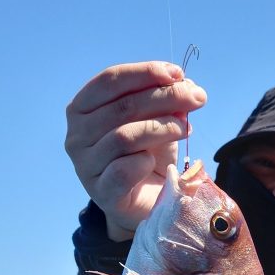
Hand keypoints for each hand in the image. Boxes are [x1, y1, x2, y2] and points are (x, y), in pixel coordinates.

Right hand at [64, 61, 207, 240]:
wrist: (147, 201)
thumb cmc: (146, 154)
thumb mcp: (158, 120)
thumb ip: (168, 101)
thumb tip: (187, 85)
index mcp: (83, 108)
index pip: (110, 80)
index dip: (145, 73)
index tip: (178, 74)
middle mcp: (77, 135)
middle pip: (122, 106)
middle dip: (165, 97)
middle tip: (197, 99)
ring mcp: (86, 165)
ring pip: (124, 137)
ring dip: (163, 128)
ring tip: (186, 129)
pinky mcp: (102, 192)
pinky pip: (124, 171)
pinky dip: (145, 162)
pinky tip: (156, 162)